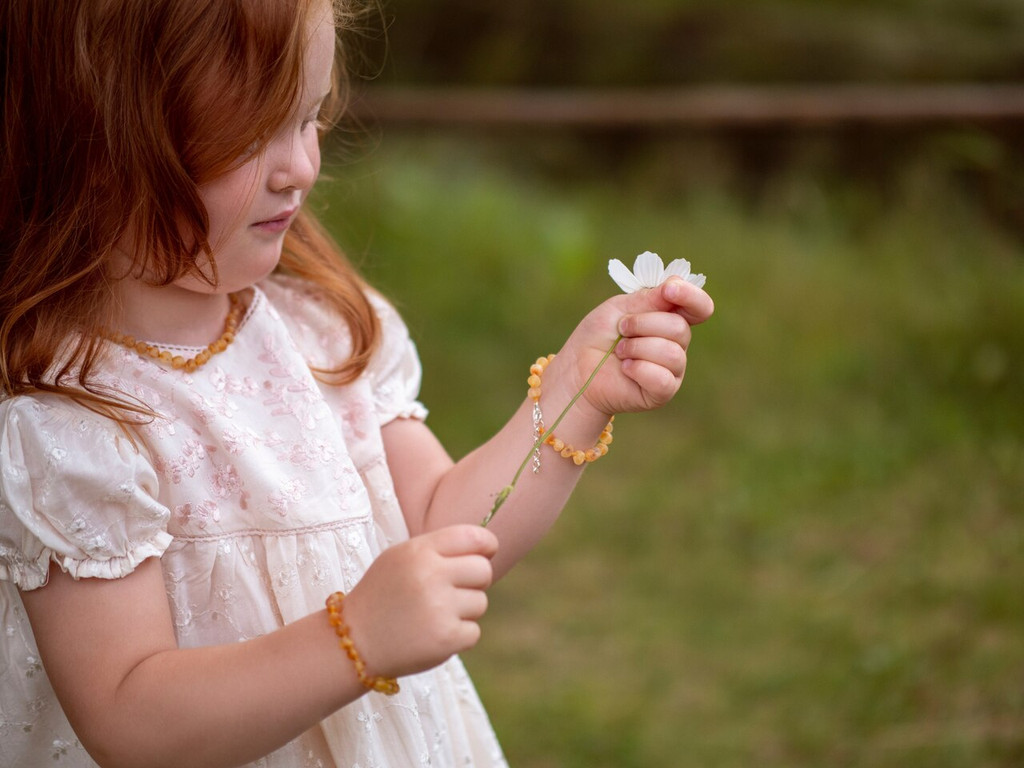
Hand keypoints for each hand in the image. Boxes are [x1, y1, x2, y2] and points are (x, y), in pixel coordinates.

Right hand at [342, 525, 497, 679]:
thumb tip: (487, 550)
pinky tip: (432, 634)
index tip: (486, 554)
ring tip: (433, 615)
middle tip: (452, 592)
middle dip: (475, 582)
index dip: (487, 546)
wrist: (354, 640)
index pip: (474, 537)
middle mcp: (430, 575)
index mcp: (419, 551)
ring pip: (481, 603)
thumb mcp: (401, 558)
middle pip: (483, 571)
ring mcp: (439, 608)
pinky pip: (474, 632)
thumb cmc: (383, 595)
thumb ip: (439, 549)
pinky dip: (458, 636)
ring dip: (464, 611)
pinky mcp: (446, 638)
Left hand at [557, 276, 714, 415]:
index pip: (700, 307)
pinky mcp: (663, 391)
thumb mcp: (620, 307)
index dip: (691, 296)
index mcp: (670, 317)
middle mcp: (677, 343)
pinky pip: (663, 378)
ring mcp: (673, 369)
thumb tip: (676, 284)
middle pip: (680, 328)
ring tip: (620, 351)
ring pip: (672, 353)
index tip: (669, 291)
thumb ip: (650, 298)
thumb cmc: (599, 336)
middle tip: (621, 328)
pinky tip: (625, 369)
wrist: (577, 368)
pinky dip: (638, 369)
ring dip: (637, 348)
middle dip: (642, 324)